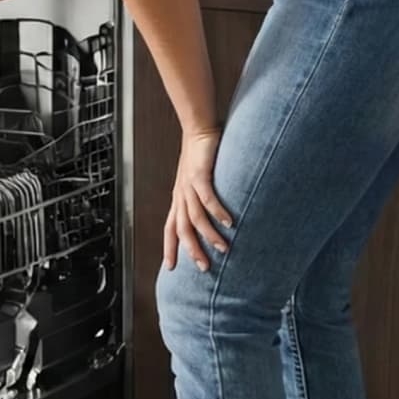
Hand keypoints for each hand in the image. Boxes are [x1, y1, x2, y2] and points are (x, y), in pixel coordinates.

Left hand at [166, 127, 233, 271]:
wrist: (199, 130)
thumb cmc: (202, 156)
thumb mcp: (199, 182)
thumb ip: (204, 199)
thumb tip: (217, 218)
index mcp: (179, 199)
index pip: (169, 228)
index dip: (169, 247)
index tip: (171, 267)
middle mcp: (180, 195)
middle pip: (181, 229)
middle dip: (191, 250)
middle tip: (204, 268)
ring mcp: (188, 185)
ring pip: (194, 217)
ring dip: (209, 235)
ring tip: (224, 248)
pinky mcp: (199, 174)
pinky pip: (207, 197)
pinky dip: (217, 211)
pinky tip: (229, 222)